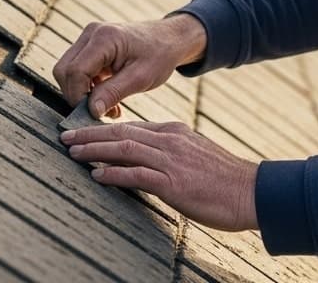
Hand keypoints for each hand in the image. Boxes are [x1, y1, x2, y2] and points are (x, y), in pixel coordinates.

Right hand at [53, 13, 206, 118]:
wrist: (169, 39)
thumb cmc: (160, 55)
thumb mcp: (141, 78)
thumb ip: (113, 93)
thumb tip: (91, 111)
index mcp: (104, 38)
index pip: (75, 71)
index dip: (78, 97)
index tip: (94, 114)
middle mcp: (91, 33)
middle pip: (64, 71)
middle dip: (77, 96)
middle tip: (100, 113)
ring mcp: (88, 38)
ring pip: (67, 71)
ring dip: (82, 93)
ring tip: (107, 107)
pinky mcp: (90, 46)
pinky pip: (77, 70)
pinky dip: (87, 87)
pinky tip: (106, 98)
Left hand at [61, 121, 258, 231]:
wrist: (252, 191)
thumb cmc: (225, 179)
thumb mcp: (195, 156)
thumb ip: (170, 153)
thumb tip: (146, 159)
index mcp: (174, 132)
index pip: (131, 126)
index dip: (103, 128)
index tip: (83, 131)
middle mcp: (169, 141)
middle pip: (121, 132)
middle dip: (90, 133)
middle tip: (65, 135)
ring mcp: (170, 160)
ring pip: (123, 148)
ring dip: (93, 149)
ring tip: (72, 152)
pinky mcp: (173, 183)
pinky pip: (136, 174)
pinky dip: (113, 173)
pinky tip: (96, 176)